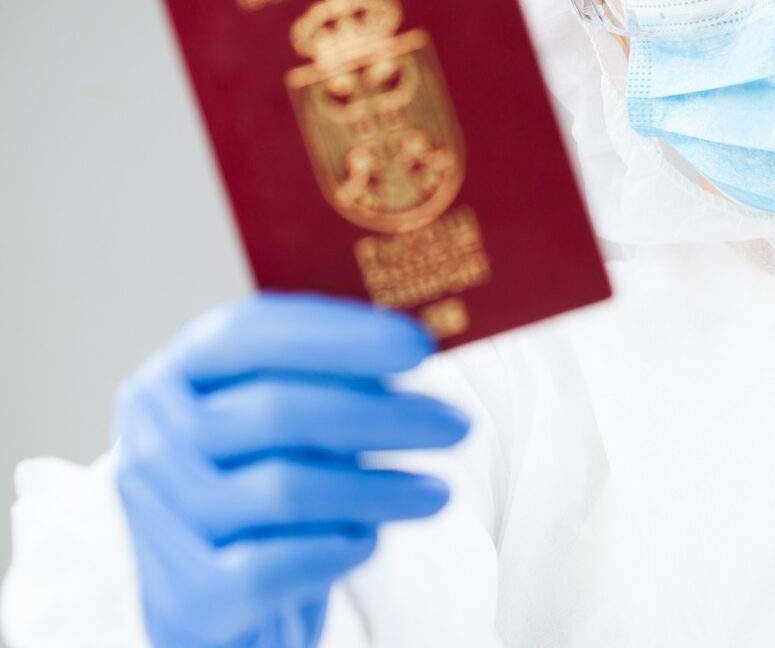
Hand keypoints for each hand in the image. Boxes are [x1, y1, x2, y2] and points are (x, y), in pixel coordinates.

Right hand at [114, 293, 469, 646]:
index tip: (421, 345)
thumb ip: (335, 381)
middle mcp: (152, 443)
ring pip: (287, 489)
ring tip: (439, 493)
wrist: (218, 603)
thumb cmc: (268, 489)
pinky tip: (370, 541)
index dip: (340, 335)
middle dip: (383, 416)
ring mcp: (158, 522)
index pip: (251, 334)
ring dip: (380, 489)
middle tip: (457, 425)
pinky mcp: (186, 599)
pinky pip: (278, 564)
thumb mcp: (292, 427)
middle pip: (279, 411)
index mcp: (173, 379)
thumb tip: (418, 346)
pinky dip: (337, 547)